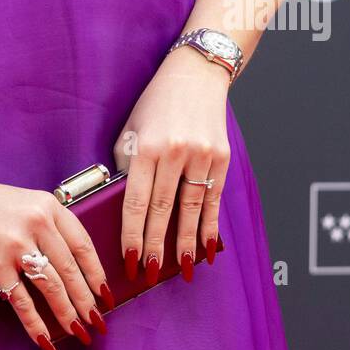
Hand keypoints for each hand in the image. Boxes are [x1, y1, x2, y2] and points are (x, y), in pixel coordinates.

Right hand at [0, 162, 111, 349]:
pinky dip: (36, 325)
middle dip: (87, 301)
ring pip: (52, 288)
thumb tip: (64, 265)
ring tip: (79, 333)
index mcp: (46, 204)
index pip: (82, 244)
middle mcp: (36, 222)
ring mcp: (15, 243)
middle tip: (98, 323)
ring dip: (69, 315)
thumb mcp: (19, 202)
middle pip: (71, 270)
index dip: (97, 273)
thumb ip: (42, 225)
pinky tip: (46, 341)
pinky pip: (22, 302)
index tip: (106, 293)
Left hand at [114, 47, 230, 281]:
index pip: (137, 201)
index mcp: (148, 146)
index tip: (129, 261)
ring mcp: (202, 156)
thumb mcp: (131, 129)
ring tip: (181, 271)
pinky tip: (208, 249)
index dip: (133, 235)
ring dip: (185, 244)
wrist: (195, 75)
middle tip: (149, 274)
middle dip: (156, 247)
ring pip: (192, 209)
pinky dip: (211, 227)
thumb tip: (127, 207)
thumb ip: (128, 166)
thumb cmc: (155, 104)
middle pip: (164, 210)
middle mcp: (176, 152)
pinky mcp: (221, 158)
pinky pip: (214, 200)